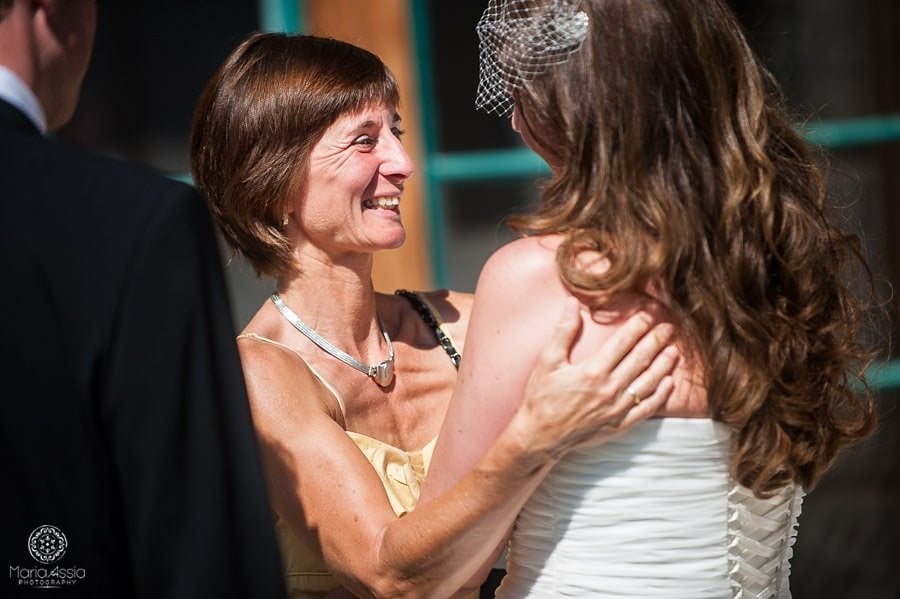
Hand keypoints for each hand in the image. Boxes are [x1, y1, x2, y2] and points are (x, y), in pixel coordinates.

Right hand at [508, 298, 677, 462]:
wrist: (541, 436)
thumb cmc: (541, 397)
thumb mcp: (548, 361)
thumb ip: (563, 331)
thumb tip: (572, 303)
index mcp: (593, 370)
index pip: (623, 342)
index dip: (638, 326)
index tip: (648, 315)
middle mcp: (609, 388)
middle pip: (640, 359)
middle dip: (657, 340)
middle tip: (668, 328)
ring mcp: (617, 408)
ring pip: (648, 382)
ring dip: (663, 365)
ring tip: (674, 351)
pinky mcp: (620, 424)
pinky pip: (647, 408)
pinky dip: (661, 395)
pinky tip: (669, 383)